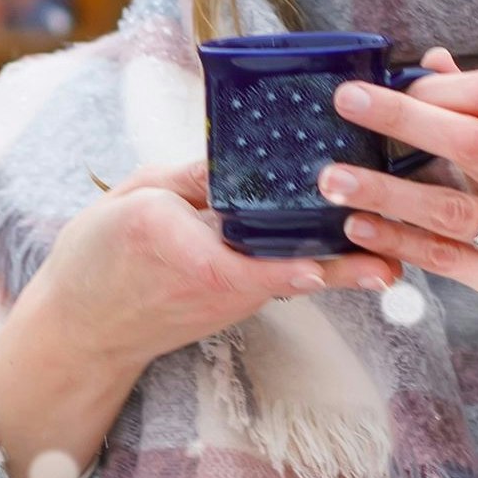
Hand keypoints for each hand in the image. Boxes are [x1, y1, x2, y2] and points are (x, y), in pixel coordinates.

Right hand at [28, 159, 394, 374]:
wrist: (80, 330)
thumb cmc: (96, 262)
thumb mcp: (135, 198)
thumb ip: (193, 175)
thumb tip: (242, 148)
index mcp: (190, 253)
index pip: (256, 266)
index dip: (304, 269)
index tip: (342, 266)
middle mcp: (221, 284)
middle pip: (294, 274)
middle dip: (345, 263)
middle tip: (396, 258)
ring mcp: (231, 301)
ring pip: (294, 279)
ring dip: (338, 266)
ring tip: (390, 254)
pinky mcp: (233, 305)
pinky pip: (280, 281)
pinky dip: (310, 267)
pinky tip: (347, 251)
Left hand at [319, 49, 477, 477]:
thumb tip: (432, 59)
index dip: (437, 87)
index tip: (383, 83)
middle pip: (472, 141)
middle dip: (402, 118)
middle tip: (345, 101)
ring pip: (452, 207)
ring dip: (385, 190)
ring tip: (332, 179)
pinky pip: (448, 258)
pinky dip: (398, 241)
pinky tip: (358, 228)